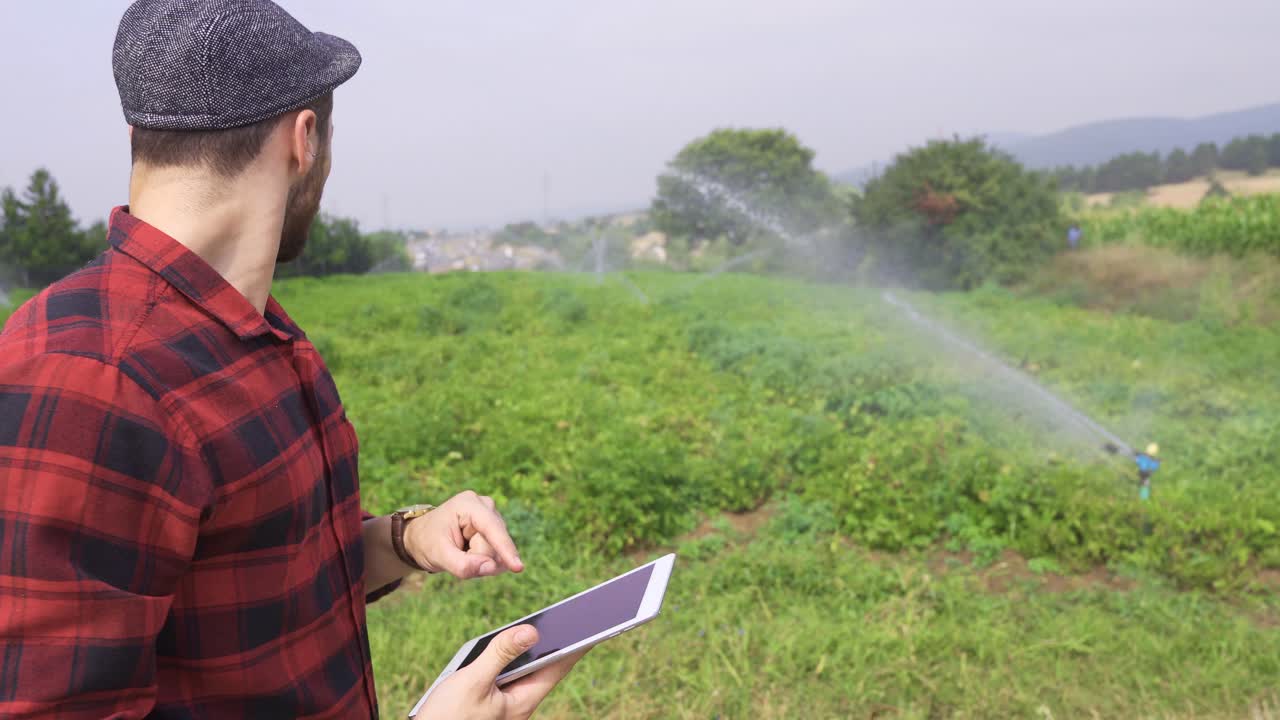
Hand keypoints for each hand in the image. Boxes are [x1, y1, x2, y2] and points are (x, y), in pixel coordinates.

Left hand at [404, 491, 524, 578]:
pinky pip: (498, 552)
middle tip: (455, 554)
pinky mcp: (495, 526)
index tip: (518, 568)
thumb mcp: (438, 556)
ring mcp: (492, 515)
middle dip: (477, 558)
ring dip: (480, 560)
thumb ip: (462, 565)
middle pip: (494, 545)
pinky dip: (484, 559)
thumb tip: (491, 567)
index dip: (505, 549)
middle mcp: (485, 505)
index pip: (492, 529)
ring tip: (460, 552)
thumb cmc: (427, 542)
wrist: (423, 537)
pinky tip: (470, 552)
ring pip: (497, 551)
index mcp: (468, 504)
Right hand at [415, 625, 586, 719]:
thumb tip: (531, 631)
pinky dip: (510, 660)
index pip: (558, 667)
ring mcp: (506, 705)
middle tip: (575, 617)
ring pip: (525, 672)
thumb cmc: (447, 718)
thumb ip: (501, 654)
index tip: (596, 627)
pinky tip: (508, 646)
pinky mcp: (492, 705)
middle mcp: (519, 704)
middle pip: (545, 668)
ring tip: (549, 625)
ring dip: (532, 651)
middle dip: (558, 644)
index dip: (578, 646)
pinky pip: (508, 678)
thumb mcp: (473, 681)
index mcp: (522, 701)